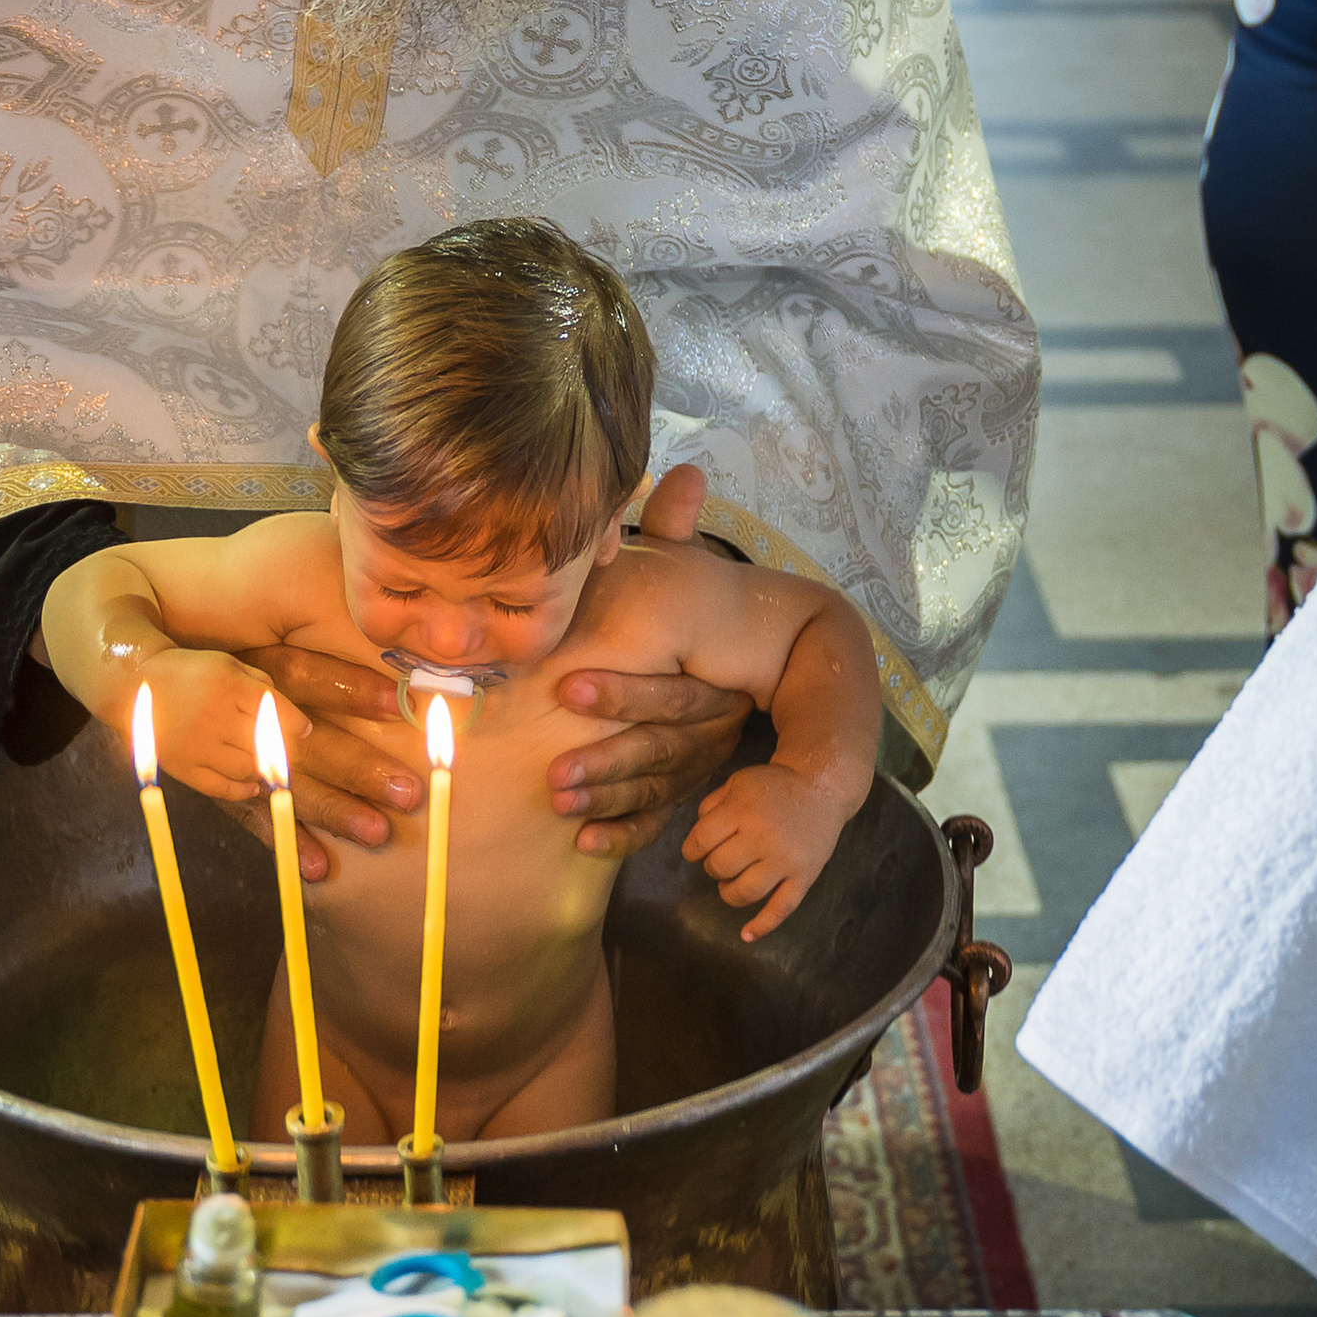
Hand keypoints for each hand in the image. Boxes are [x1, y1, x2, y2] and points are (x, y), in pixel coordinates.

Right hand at [139, 647, 298, 809]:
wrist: (135, 685)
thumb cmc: (189, 672)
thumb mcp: (226, 662)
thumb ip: (259, 683)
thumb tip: (290, 719)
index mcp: (227, 685)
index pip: (273, 710)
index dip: (294, 724)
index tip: (303, 730)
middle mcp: (213, 716)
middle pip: (264, 743)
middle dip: (278, 750)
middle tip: (281, 751)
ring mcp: (196, 745)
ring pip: (247, 768)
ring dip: (260, 770)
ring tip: (263, 766)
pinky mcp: (182, 767)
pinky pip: (220, 788)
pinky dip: (241, 791)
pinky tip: (251, 786)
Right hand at [234, 640, 417, 877]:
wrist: (138, 683)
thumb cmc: (213, 668)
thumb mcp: (253, 656)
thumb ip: (297, 677)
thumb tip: (376, 696)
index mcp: (259, 675)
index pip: (310, 677)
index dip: (354, 691)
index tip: (400, 706)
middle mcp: (248, 718)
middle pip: (311, 744)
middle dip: (360, 769)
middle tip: (406, 792)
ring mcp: (228, 756)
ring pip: (290, 788)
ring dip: (333, 810)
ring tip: (375, 832)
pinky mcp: (213, 786)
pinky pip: (254, 818)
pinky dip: (285, 841)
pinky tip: (318, 866)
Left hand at [548, 479, 749, 855]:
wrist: (762, 663)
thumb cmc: (691, 613)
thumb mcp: (685, 571)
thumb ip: (673, 532)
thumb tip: (683, 471)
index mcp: (708, 675)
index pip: (671, 691)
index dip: (624, 692)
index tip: (567, 687)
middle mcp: (709, 725)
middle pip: (662, 749)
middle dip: (608, 760)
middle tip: (554, 772)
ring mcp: (697, 762)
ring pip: (655, 789)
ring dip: (606, 798)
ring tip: (558, 802)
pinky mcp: (680, 793)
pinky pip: (655, 820)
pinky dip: (622, 836)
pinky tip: (584, 845)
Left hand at [682, 758, 851, 942]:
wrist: (822, 787)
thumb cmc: (774, 785)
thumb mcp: (737, 783)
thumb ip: (711, 806)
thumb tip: (695, 840)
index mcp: (742, 810)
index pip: (701, 841)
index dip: (691, 850)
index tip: (695, 850)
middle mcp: (763, 837)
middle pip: (720, 867)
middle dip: (713, 867)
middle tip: (721, 859)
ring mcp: (785, 860)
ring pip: (745, 892)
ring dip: (729, 892)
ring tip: (730, 883)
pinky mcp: (804, 876)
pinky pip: (782, 908)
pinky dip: (763, 925)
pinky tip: (746, 935)